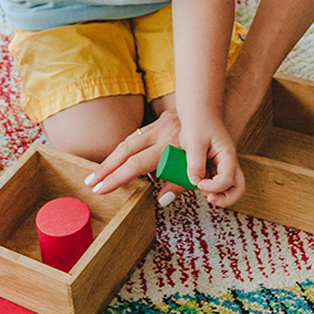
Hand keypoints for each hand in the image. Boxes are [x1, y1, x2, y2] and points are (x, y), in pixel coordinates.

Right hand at [88, 111, 247, 207]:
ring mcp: (160, 123)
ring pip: (128, 142)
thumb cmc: (218, 145)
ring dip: (111, 159)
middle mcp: (161, 131)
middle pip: (125, 151)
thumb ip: (184, 184)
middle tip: (90, 184)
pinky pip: (137, 138)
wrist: (223, 113)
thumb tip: (162, 199)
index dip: (117, 178)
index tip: (102, 189)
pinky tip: (117, 162)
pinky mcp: (161, 121)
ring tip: (97, 176)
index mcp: (170, 143)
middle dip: (106, 169)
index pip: (136, 164)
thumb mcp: (206, 168)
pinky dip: (125, 151)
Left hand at [175, 107, 240, 201]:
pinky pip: (216, 182)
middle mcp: (229, 163)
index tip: (198, 183)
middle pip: (238, 189)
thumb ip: (195, 162)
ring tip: (199, 186)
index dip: (213, 187)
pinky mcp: (215, 168)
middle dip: (225, 199)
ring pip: (228, 188)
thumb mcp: (194, 141)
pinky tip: (195, 180)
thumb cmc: (198, 123)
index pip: (227, 180)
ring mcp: (223, 166)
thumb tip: (194, 182)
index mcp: (228, 156)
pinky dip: (207, 186)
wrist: (199, 113)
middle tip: (209, 198)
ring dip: (215, 193)